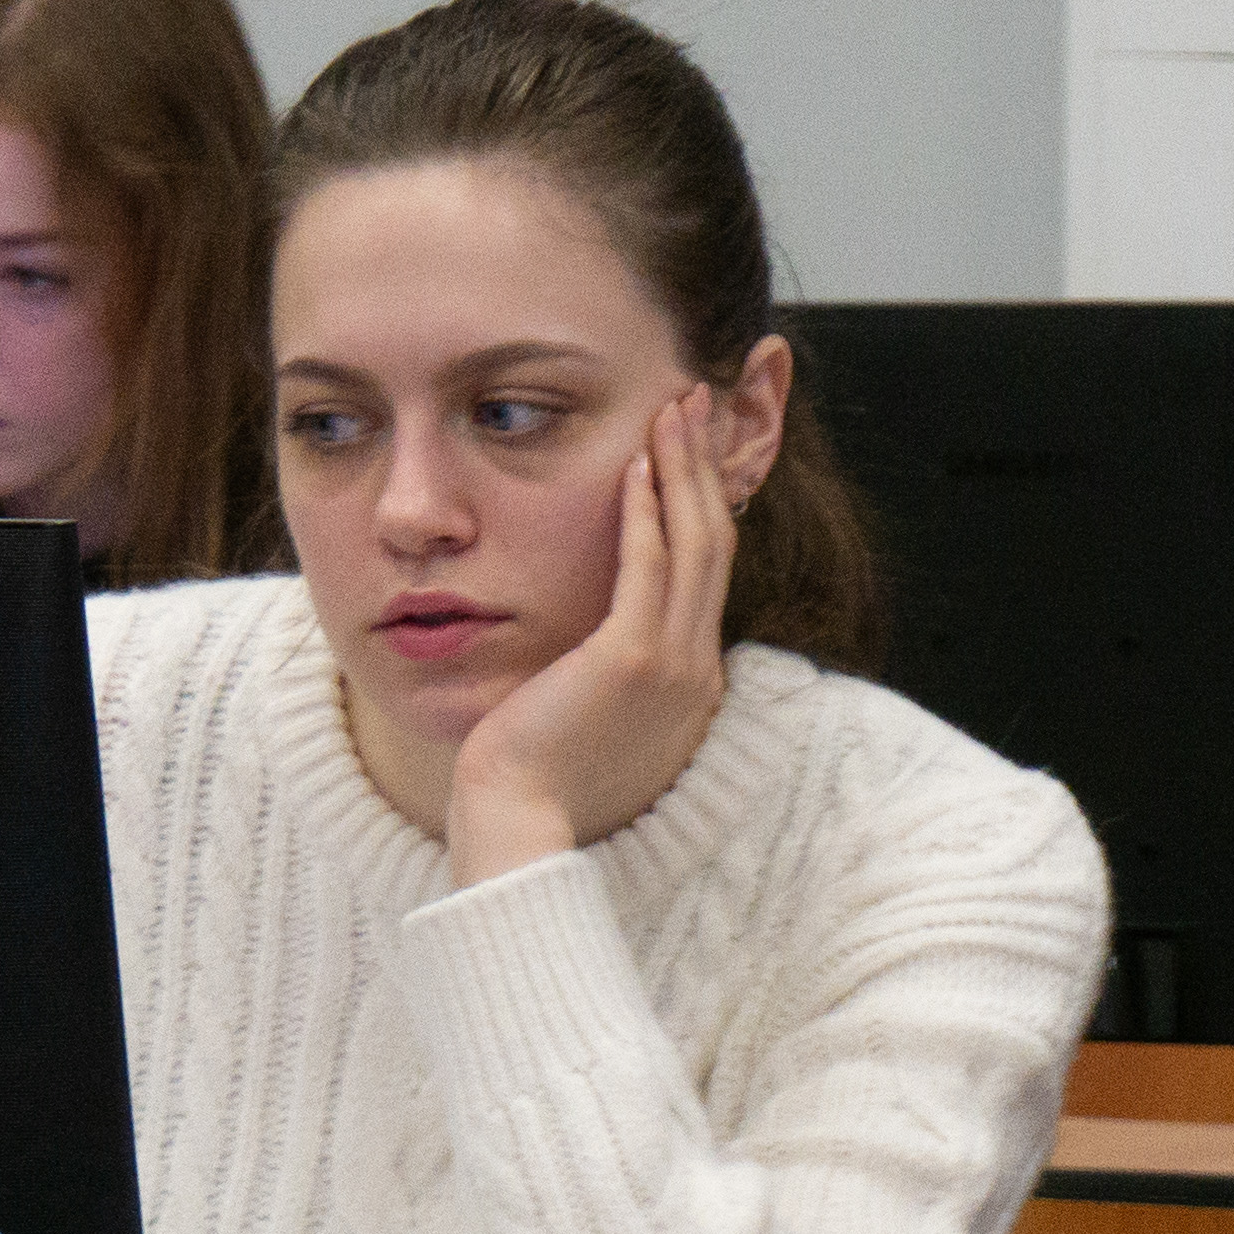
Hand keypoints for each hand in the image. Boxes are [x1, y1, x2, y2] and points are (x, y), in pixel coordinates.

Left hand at [444, 385, 735, 885]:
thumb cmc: (532, 784)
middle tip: (697, 402)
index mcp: (687, 684)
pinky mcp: (630, 662)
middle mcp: (694, 670)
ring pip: (694, 544)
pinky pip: (648, 569)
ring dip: (686, 469)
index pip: (706, 573)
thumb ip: (594, 673)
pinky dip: (647, 511)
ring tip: (677, 407)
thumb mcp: (580, 719)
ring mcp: (671, 666)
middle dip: (707, 466)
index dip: (704, 503)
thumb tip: (572, 645)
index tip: (692, 451)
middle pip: (715, 544)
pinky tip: (637, 464)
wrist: (518, 831)